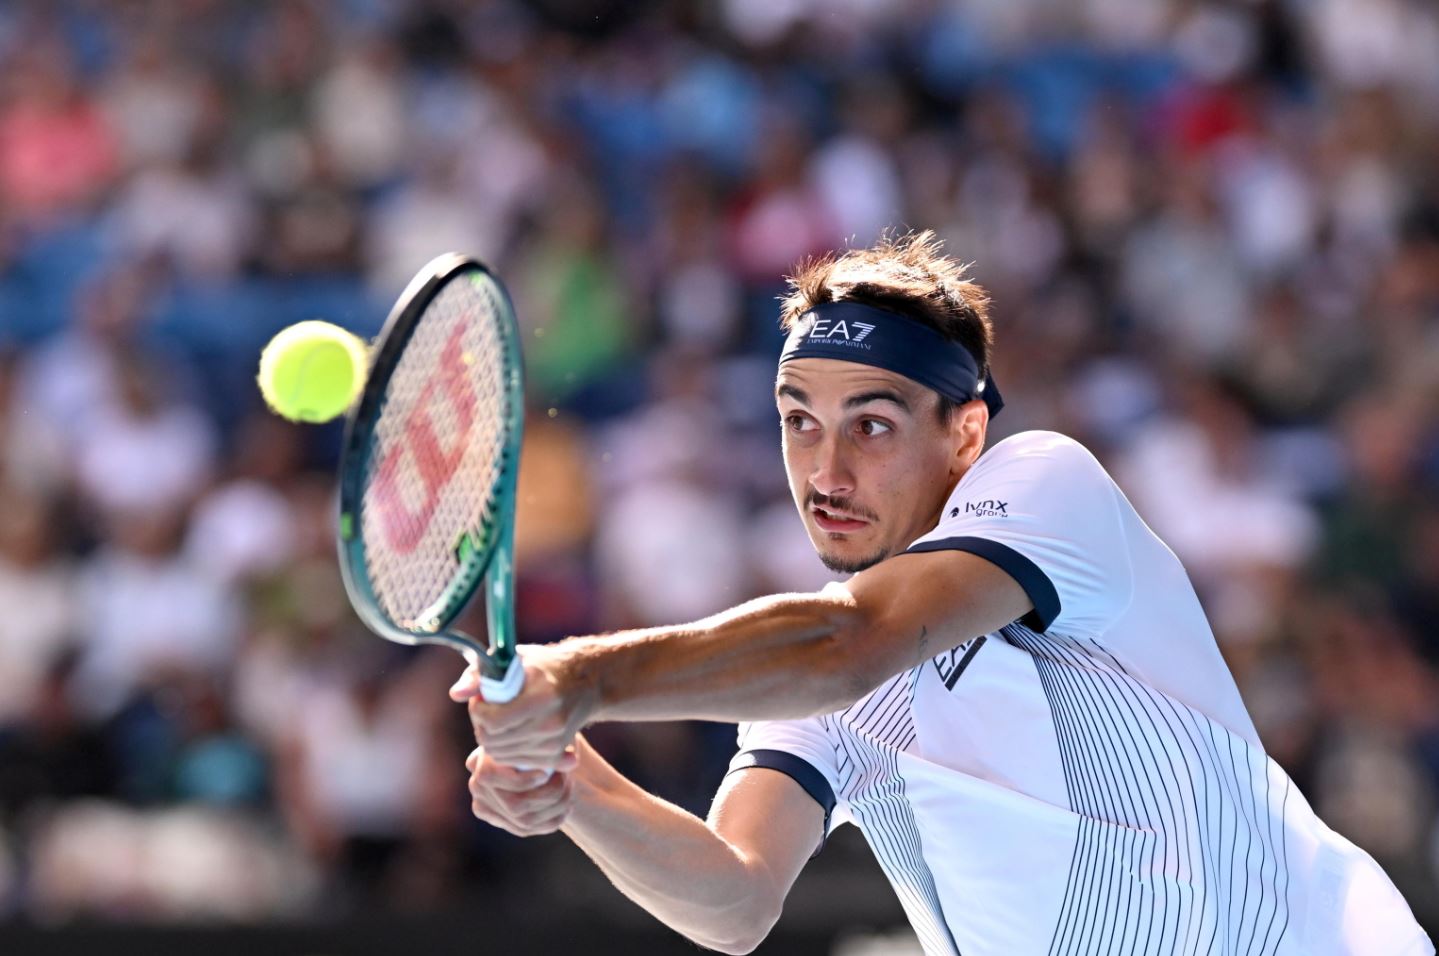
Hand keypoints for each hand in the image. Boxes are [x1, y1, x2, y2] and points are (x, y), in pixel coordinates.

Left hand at [448, 642, 598, 771]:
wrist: (584, 681)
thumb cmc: (542, 666)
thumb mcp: (513, 659)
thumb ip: (480, 674)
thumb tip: (456, 694)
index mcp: (542, 697)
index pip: (492, 721)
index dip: (478, 711)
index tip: (481, 700)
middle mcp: (551, 723)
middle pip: (494, 741)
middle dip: (482, 727)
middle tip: (486, 711)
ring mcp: (555, 742)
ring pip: (502, 755)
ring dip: (492, 740)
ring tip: (499, 720)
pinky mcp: (555, 754)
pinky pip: (516, 762)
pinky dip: (507, 751)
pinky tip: (511, 733)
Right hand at [465, 745, 577, 836]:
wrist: (530, 749)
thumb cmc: (537, 735)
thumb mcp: (545, 736)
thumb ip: (556, 748)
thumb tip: (572, 761)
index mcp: (480, 760)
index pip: (494, 779)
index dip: (524, 780)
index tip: (548, 772)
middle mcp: (477, 786)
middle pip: (515, 805)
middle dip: (549, 795)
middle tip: (567, 779)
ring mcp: (485, 806)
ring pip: (524, 821)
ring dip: (555, 808)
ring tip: (569, 789)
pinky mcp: (499, 820)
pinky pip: (525, 830)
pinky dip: (551, 821)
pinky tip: (567, 807)